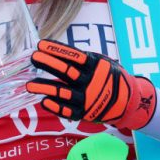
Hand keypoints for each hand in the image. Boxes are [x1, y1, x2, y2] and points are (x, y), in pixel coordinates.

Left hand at [26, 39, 155, 129]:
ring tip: (29, 85)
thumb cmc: (112, 78)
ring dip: (44, 88)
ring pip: (62, 92)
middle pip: (66, 72)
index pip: (73, 56)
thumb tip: (59, 52)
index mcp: (95, 66)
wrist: (130, 102)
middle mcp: (90, 82)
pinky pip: (66, 111)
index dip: (56, 50)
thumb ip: (85, 59)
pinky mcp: (84, 114)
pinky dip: (54, 107)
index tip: (40, 45)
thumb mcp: (103, 63)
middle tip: (33, 58)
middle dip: (48, 64)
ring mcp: (87, 99)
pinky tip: (43, 101)